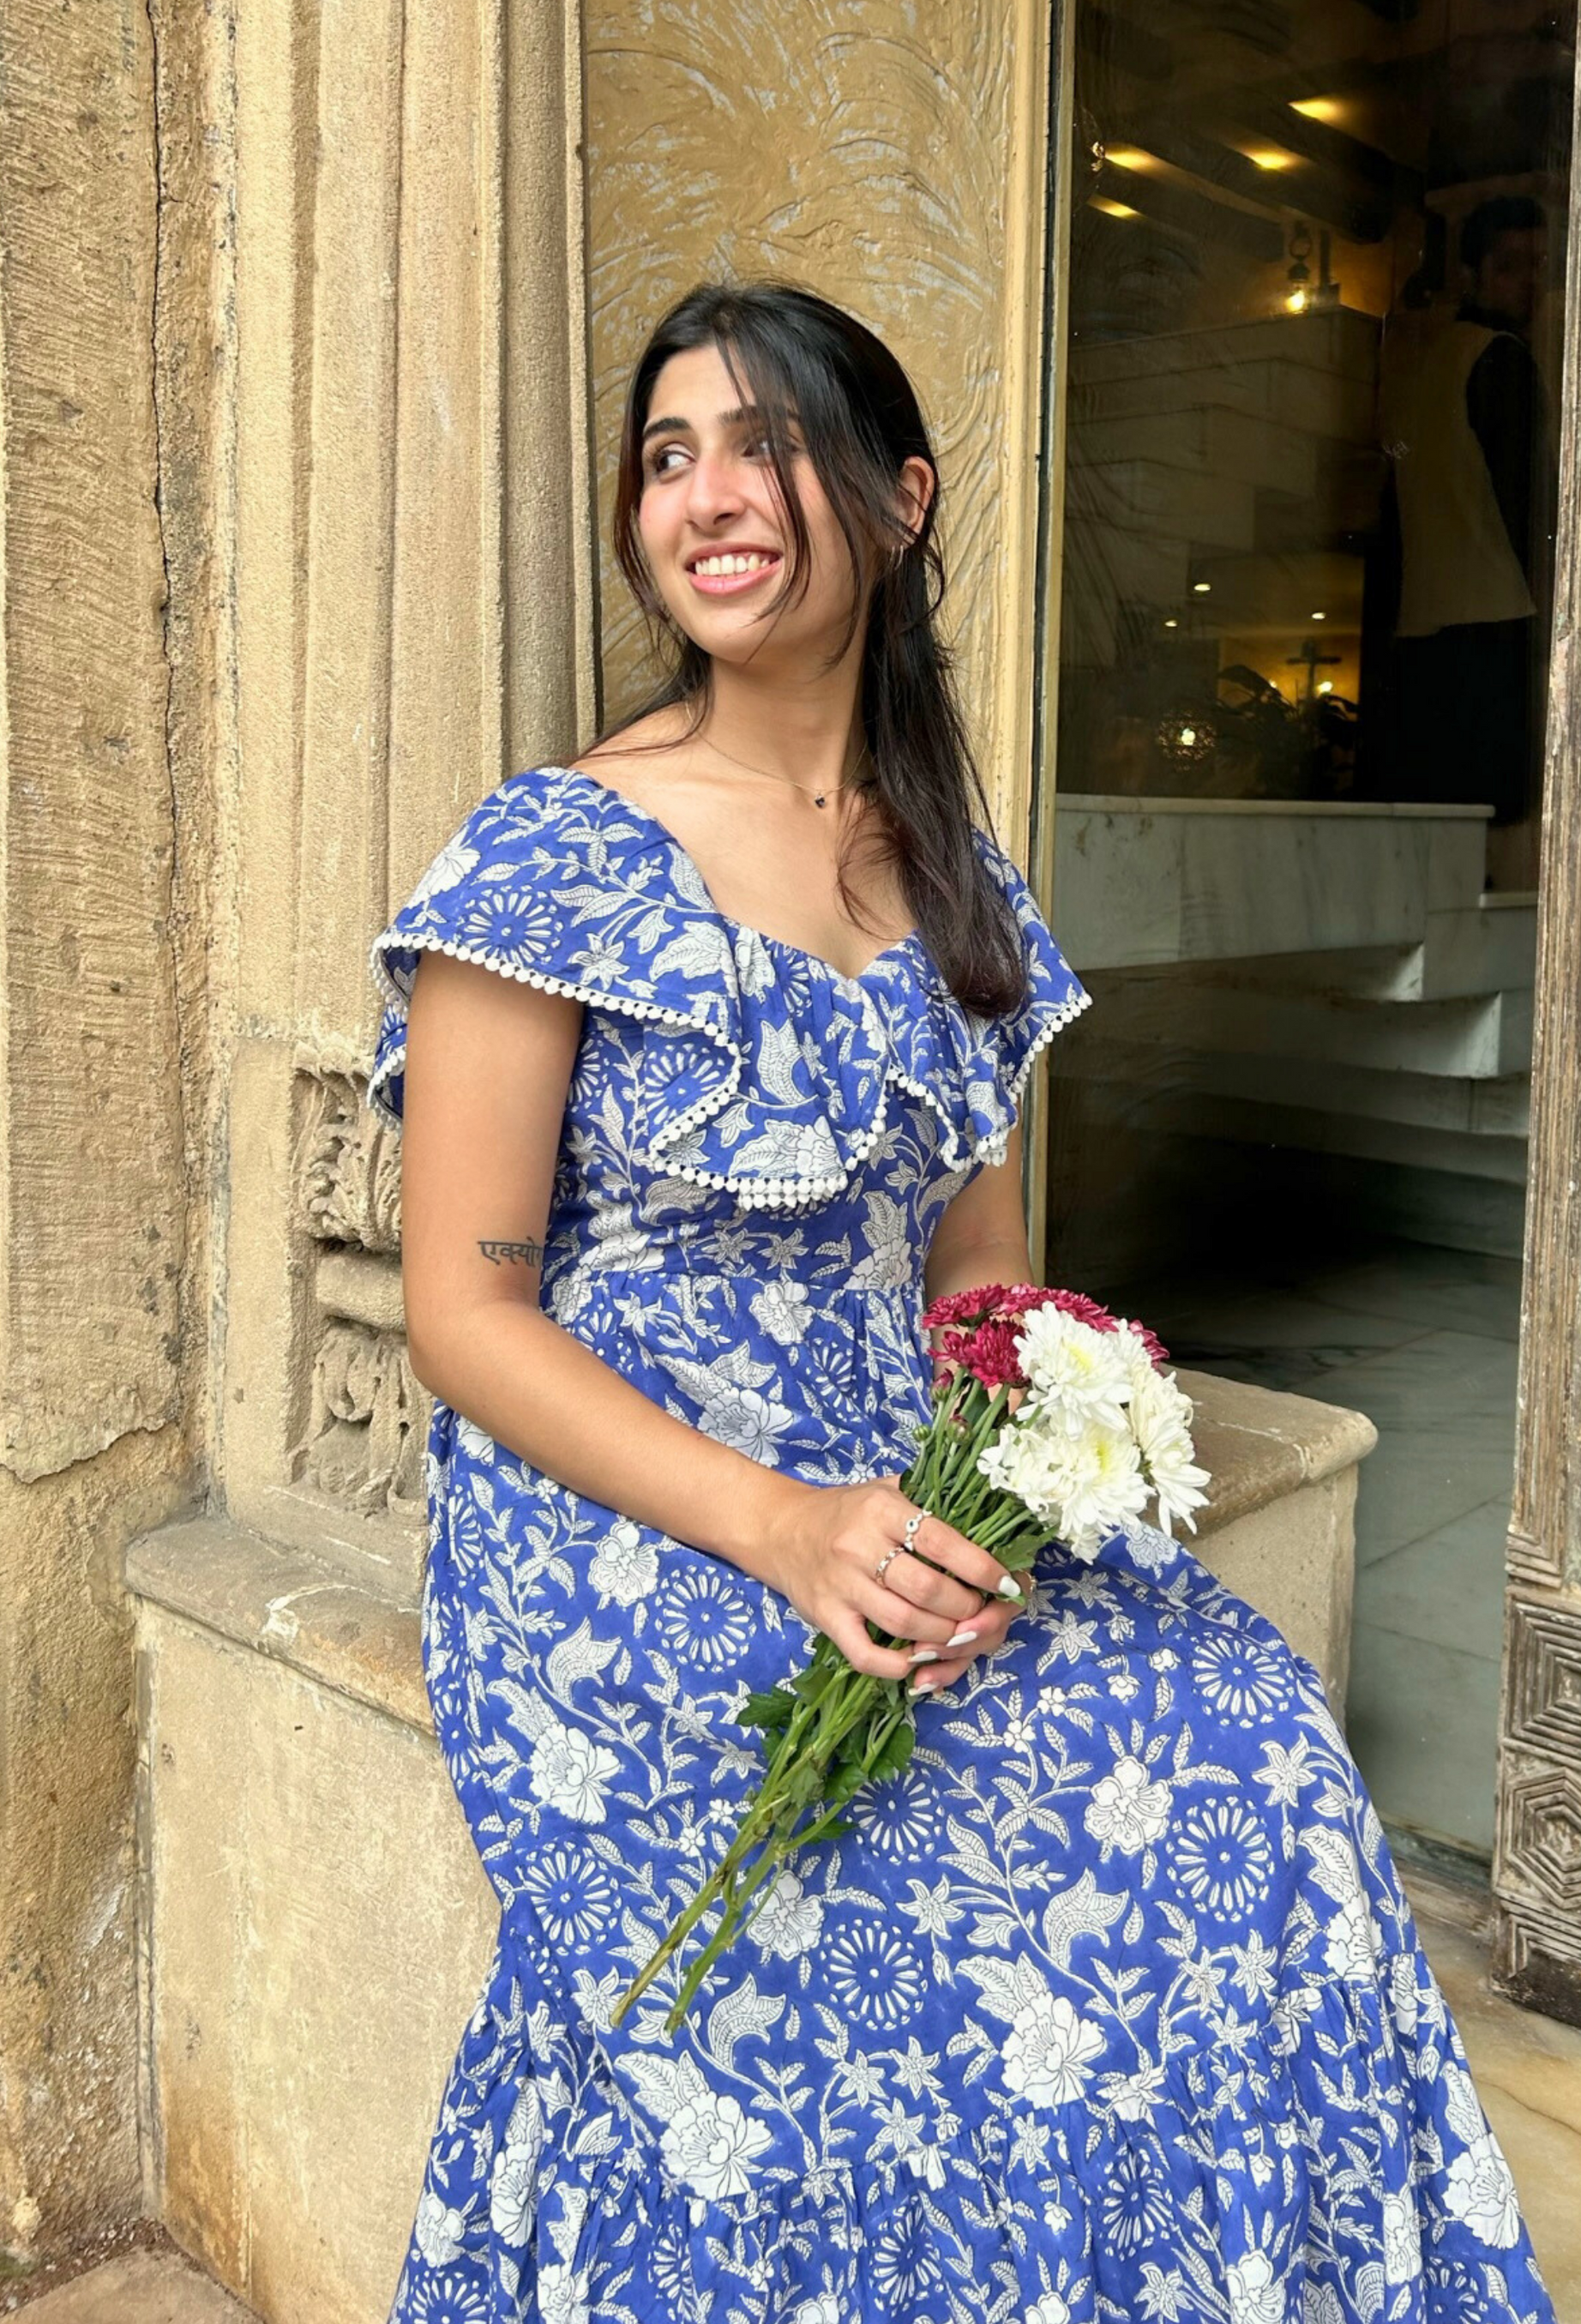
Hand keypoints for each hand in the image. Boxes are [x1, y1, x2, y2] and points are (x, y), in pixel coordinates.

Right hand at [763, 1473, 1025, 1685]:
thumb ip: (931, 1500)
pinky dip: (897, 1665)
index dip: (981, 1567)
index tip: (1007, 1583)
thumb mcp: (886, 1490)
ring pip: (904, 1622)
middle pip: (928, 1589)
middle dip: (967, 1608)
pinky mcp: (825, 1617)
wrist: (780, 1528)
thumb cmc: (846, 1512)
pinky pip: (864, 1653)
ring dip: (943, 1637)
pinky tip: (919, 1661)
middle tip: (982, 1612)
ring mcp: (841, 1585)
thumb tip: (995, 1518)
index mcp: (882, 1509)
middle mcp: (860, 1546)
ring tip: (960, 1634)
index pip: (942, 1541)